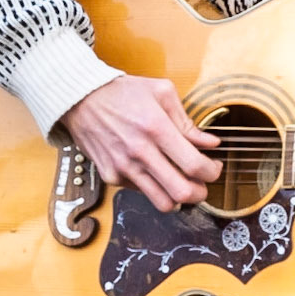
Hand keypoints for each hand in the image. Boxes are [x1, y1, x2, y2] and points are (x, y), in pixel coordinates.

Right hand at [64, 75, 221, 213]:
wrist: (81, 99)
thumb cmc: (122, 92)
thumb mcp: (161, 92)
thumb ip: (187, 121)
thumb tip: (210, 143)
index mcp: (156, 128)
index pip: (194, 165)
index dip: (212, 173)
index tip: (213, 168)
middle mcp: (140, 152)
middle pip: (182, 193)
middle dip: (200, 192)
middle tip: (202, 183)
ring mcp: (123, 168)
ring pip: (163, 203)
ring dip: (178, 197)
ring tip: (181, 183)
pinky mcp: (111, 176)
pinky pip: (141, 193)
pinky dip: (154, 187)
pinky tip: (154, 171)